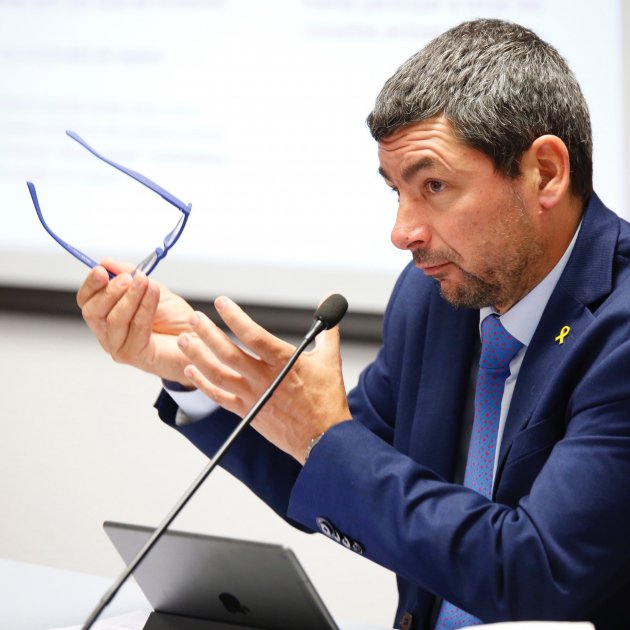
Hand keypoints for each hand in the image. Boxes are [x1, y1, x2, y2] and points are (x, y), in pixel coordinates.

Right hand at [76, 258, 196, 385]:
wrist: (199, 337)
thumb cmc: (175, 317)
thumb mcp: (151, 288)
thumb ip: (129, 275)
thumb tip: (107, 263)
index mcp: (107, 316)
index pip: (87, 300)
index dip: (91, 284)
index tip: (102, 270)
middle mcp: (109, 334)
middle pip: (93, 311)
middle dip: (110, 291)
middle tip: (129, 278)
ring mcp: (119, 347)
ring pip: (114, 320)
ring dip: (131, 297)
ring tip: (145, 283)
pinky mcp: (135, 355)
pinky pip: (135, 328)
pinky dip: (144, 308)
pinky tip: (153, 295)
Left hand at [177, 296, 351, 462]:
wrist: (323, 438)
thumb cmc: (326, 400)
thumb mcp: (330, 359)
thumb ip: (326, 329)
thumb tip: (328, 302)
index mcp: (283, 363)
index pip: (253, 335)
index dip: (235, 317)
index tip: (222, 303)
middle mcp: (264, 379)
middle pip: (228, 352)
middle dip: (208, 333)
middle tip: (194, 318)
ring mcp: (253, 397)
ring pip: (218, 374)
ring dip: (198, 356)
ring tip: (184, 340)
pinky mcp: (247, 413)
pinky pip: (219, 397)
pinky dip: (203, 384)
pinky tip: (190, 371)